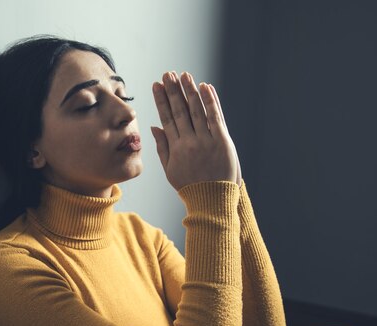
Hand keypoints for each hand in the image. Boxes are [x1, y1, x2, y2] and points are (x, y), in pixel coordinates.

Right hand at [151, 71, 241, 189]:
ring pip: (196, 110)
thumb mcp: (170, 170)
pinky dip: (210, 101)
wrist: (212, 200)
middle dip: (172, 91)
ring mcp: (206, 141)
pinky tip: (205, 87)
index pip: (166, 118)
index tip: (156, 85)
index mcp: (175, 148)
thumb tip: (154, 127)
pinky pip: (215, 117)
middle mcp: (189, 142)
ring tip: (183, 75)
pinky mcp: (222, 141)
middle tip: (167, 74)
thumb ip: (162, 148)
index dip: (161, 101)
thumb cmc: (190, 186)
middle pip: (179, 111)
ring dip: (189, 91)